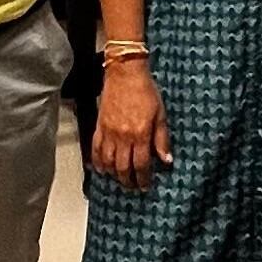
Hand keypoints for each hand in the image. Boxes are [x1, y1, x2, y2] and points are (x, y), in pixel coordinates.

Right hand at [93, 60, 172, 191]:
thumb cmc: (145, 91)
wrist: (124, 74)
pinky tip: (101, 169)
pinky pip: (96, 149)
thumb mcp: (160, 115)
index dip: (143, 178)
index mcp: (140, 134)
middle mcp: (123, 136)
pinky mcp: (99, 126)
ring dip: (114, 174)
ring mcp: (109, 132)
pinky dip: (97, 162)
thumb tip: (166, 160)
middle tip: (134, 187)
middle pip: (123, 167)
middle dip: (129, 181)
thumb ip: (162, 139)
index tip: (146, 185)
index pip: (141, 164)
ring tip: (120, 180)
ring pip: (108, 162)